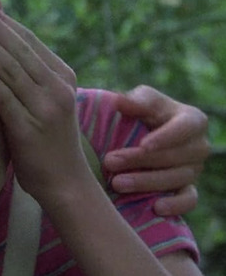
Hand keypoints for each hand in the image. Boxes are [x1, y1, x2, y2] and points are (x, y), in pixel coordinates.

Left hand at [0, 2, 89, 201]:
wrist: (65, 182)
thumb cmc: (45, 138)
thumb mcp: (39, 98)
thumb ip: (21, 70)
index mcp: (61, 75)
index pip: (27, 39)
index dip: (1, 18)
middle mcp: (57, 87)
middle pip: (18, 48)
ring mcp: (45, 107)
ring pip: (10, 68)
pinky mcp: (30, 128)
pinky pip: (5, 98)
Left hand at [103, 85, 209, 215]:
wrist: (146, 133)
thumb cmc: (144, 111)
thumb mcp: (141, 100)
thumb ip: (135, 100)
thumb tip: (119, 101)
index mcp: (193, 120)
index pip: (184, 128)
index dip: (165, 137)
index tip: (143, 144)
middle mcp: (199, 146)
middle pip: (174, 156)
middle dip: (140, 160)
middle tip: (110, 162)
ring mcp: (195, 169)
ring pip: (176, 179)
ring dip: (146, 182)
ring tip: (116, 183)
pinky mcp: (189, 188)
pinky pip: (189, 200)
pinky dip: (175, 205)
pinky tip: (155, 208)